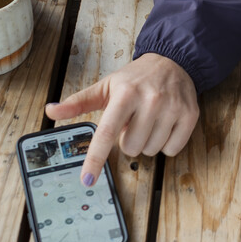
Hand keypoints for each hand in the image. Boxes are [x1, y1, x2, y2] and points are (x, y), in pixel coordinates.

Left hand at [44, 53, 197, 185]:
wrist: (172, 61)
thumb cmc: (135, 78)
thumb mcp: (105, 86)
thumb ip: (77, 102)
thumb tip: (51, 111)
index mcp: (125, 94)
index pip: (106, 133)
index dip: (95, 159)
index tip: (87, 180)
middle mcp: (149, 100)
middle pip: (130, 148)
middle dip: (128, 140)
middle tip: (132, 121)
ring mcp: (171, 108)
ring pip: (151, 151)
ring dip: (147, 141)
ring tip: (148, 120)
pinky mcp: (189, 115)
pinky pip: (172, 150)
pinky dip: (165, 143)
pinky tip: (164, 124)